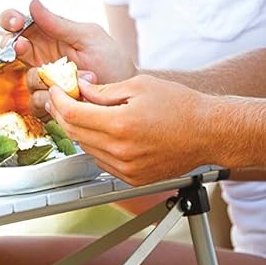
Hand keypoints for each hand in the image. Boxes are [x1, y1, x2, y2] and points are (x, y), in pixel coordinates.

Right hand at [11, 0, 136, 115]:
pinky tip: (70, 96)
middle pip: (10, 49)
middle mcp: (40, 56)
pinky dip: (51, 99)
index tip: (15, 23)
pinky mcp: (48, 103)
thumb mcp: (88, 37)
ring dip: (49, 78)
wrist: (126, 95)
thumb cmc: (111, 61)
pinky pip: (35, 102)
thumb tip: (33, 4)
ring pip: (27, 78)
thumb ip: (59, 24)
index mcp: (48, 34)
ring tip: (78, 78)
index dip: (10, 20)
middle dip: (13, 47)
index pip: (18, 22)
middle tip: (23, 47)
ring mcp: (43, 81)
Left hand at [44, 75, 213, 184]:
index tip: (56, 90)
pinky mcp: (134, 178)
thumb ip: (104, 90)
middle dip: (64, 114)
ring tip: (86, 112)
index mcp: (120, 125)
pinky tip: (105, 131)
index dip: (59, 100)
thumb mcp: (139, 86)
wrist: (209, 132)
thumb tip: (79, 89)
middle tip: (63, 99)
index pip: (72, 114)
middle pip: (75, 133)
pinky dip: (97, 146)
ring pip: (87, 149)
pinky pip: (103, 162)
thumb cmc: (180, 105)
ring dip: (80, 130)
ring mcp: (127, 168)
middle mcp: (121, 151)